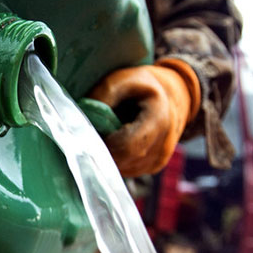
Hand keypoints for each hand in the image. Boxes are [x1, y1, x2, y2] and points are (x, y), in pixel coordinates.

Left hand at [88, 59, 199, 176]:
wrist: (170, 98)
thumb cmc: (140, 88)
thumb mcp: (121, 81)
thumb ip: (103, 97)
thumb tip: (83, 119)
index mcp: (159, 119)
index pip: (128, 146)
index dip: (104, 145)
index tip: (86, 136)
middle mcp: (163, 145)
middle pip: (124, 161)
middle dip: (102, 152)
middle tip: (88, 137)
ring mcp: (159, 160)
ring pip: (123, 169)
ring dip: (107, 156)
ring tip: (104, 136)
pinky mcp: (153, 168)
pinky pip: (127, 171)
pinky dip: (115, 160)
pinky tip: (113, 144)